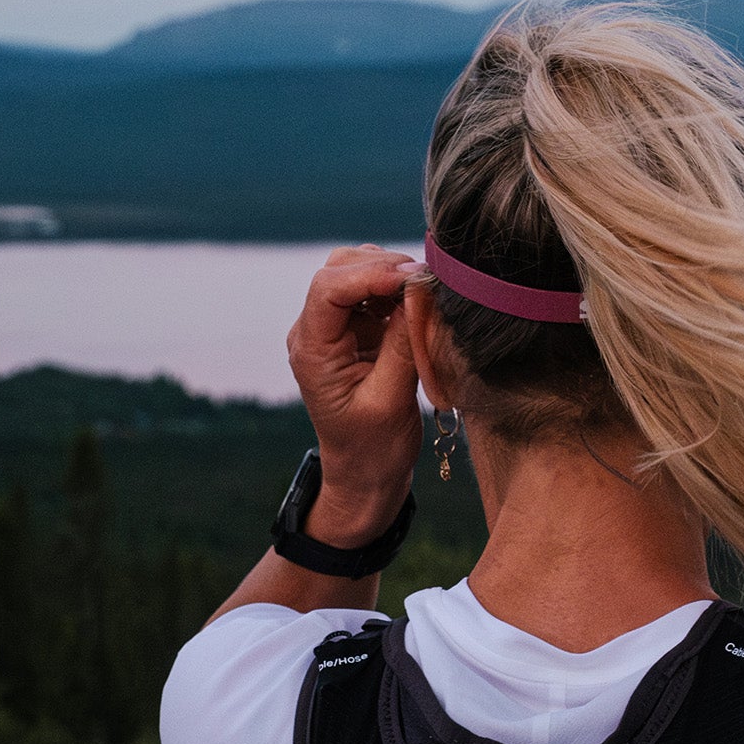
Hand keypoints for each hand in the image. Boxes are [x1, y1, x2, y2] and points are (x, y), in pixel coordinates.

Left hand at [286, 245, 423, 545]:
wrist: (366, 475)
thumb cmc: (374, 450)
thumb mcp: (392, 400)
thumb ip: (404, 344)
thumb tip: (422, 292)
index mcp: (312, 352)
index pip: (329, 288)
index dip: (371, 274)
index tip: (414, 279)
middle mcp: (316, 333)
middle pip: (340, 269)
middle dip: (385, 268)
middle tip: (430, 282)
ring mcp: (335, 330)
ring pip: (358, 273)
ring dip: (394, 277)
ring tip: (429, 295)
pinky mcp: (357, 333)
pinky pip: (376, 294)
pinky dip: (400, 291)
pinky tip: (422, 306)